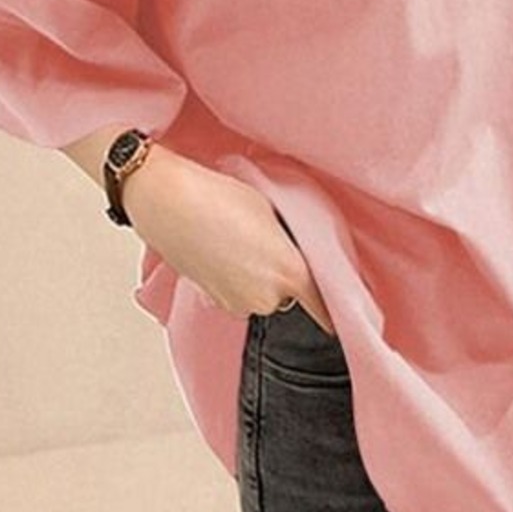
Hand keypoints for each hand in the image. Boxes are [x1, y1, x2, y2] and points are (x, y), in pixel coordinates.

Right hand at [121, 145, 336, 333]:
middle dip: (285, 275)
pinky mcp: (214, 302)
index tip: (344, 315)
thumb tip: (300, 251)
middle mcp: (268, 297)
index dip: (335, 309)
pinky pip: (238, 296)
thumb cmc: (219, 197)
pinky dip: (235, 281)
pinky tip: (224, 253)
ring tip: (241, 244)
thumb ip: (295, 240)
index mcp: (291, 273)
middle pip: (289, 294)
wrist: (168, 201)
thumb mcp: (274, 209)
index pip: (324, 304)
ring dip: (258, 278)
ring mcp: (239, 303)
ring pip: (262, 295)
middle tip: (268, 243)